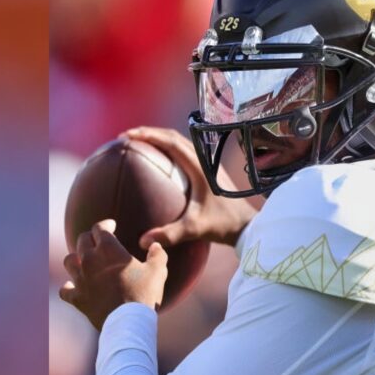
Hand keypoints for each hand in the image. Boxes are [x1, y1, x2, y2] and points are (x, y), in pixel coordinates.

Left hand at [60, 219, 167, 330]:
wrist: (129, 323)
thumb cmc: (144, 295)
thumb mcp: (158, 271)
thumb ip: (157, 255)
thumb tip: (155, 246)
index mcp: (109, 249)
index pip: (100, 228)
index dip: (105, 224)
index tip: (111, 226)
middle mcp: (90, 260)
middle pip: (82, 240)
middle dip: (91, 238)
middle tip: (98, 241)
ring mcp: (80, 279)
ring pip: (69, 261)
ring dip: (76, 258)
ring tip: (83, 261)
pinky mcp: (77, 298)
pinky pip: (65, 289)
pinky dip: (68, 287)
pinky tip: (73, 287)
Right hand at [123, 126, 257, 247]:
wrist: (247, 225)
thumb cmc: (222, 224)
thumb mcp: (195, 229)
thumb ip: (169, 234)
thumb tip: (142, 241)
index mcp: (199, 166)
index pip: (170, 142)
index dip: (147, 135)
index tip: (127, 136)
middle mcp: (204, 158)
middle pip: (172, 136)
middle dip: (148, 133)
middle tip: (127, 137)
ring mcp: (208, 162)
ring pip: (179, 141)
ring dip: (159, 138)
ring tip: (139, 143)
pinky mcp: (209, 169)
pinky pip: (184, 151)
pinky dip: (167, 148)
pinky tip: (158, 160)